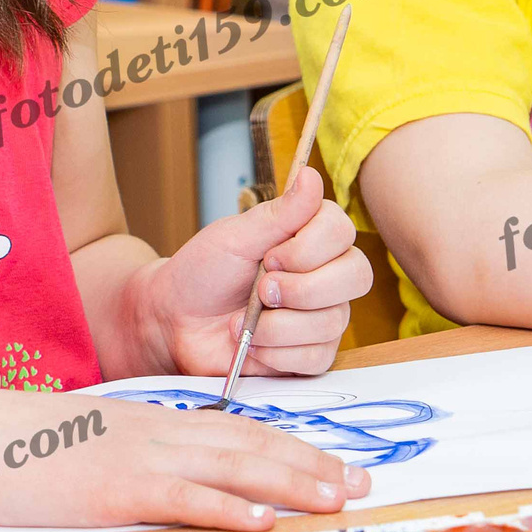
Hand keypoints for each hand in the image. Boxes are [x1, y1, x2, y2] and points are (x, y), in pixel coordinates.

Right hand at [0, 400, 368, 529]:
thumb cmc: (25, 448)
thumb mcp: (95, 441)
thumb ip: (141, 454)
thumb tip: (181, 478)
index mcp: (156, 421)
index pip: (242, 430)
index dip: (296, 447)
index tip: (339, 464)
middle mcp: (159, 431)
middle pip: (253, 444)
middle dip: (313, 464)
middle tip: (364, 483)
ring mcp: (139, 457)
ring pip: (232, 466)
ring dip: (289, 483)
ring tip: (335, 498)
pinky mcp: (115, 489)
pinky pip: (182, 497)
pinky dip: (226, 508)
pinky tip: (258, 519)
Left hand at [147, 167, 370, 381]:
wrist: (176, 322)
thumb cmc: (204, 272)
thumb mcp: (236, 237)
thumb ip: (279, 213)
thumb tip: (312, 175)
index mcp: (311, 237)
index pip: (343, 232)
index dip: (310, 247)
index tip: (268, 255)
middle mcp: (326, 274)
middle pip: (356, 276)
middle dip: (302, 287)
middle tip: (260, 289)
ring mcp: (323, 315)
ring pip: (333, 321)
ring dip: (278, 324)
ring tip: (243, 321)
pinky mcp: (312, 354)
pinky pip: (317, 356)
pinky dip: (277, 352)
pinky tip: (254, 344)